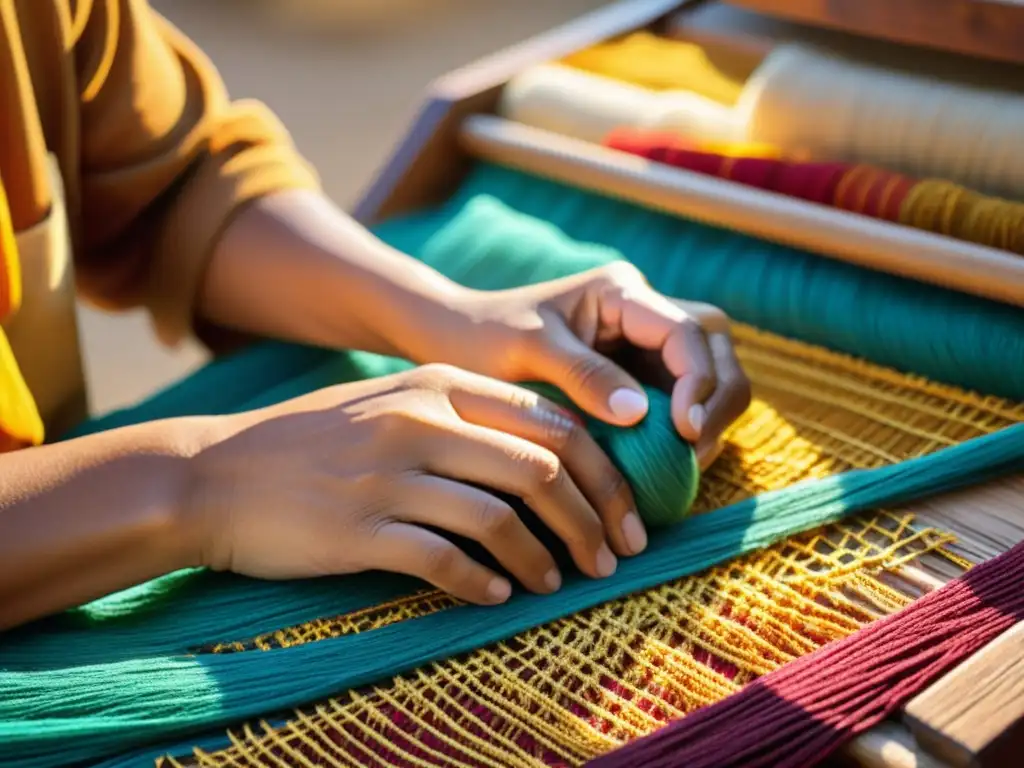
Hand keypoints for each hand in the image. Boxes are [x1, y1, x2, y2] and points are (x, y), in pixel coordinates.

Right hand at [184, 364, 644, 604]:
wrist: (216, 472)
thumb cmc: (313, 441)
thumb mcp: (391, 403)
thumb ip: (465, 417)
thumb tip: (548, 459)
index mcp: (438, 383)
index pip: (552, 423)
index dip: (604, 474)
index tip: (624, 516)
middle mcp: (419, 420)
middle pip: (542, 470)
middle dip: (592, 520)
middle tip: (610, 558)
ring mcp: (388, 474)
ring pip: (500, 518)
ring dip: (543, 558)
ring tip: (560, 583)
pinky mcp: (358, 527)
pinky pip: (443, 560)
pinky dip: (482, 583)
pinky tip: (497, 597)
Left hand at [414, 263, 751, 467]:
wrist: (455, 342)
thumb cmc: (484, 337)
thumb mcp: (528, 350)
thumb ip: (583, 375)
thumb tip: (641, 413)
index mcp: (622, 293)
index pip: (689, 331)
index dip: (698, 381)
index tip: (685, 430)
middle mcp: (644, 314)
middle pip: (716, 347)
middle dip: (719, 398)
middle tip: (696, 450)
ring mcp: (644, 346)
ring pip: (710, 374)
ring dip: (710, 417)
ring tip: (686, 463)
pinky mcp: (637, 377)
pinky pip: (681, 402)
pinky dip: (685, 431)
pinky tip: (668, 464)